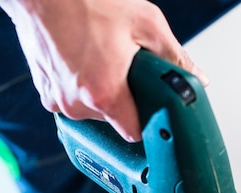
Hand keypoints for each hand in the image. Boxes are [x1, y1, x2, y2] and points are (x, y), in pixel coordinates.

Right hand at [0, 0, 208, 141]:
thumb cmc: (85, 1)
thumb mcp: (145, 23)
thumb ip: (175, 56)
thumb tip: (197, 78)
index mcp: (104, 93)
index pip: (134, 133)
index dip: (146, 121)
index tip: (152, 111)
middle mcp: (76, 103)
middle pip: (113, 120)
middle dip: (125, 100)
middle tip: (127, 71)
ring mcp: (55, 99)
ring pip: (91, 111)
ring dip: (101, 93)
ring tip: (103, 61)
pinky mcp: (43, 90)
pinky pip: (70, 99)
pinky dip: (80, 86)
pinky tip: (85, 61)